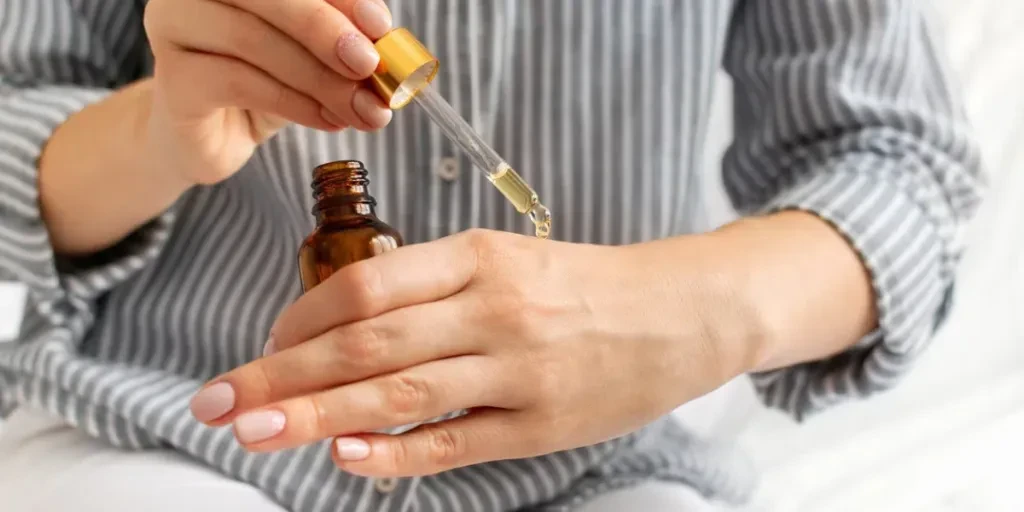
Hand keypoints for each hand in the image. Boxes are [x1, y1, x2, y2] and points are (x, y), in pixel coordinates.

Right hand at [143, 0, 394, 185]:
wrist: (216, 138)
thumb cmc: (268, 80)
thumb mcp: (315, 53)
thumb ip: (345, 38)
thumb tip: (384, 40)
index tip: (380, 26)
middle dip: (326, 30)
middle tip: (368, 65)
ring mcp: (173, 27)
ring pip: (253, 40)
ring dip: (320, 78)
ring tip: (361, 109)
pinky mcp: (173, 79)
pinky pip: (239, 83)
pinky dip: (295, 103)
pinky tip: (328, 120)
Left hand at [189, 229, 759, 476]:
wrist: (684, 311)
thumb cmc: (586, 283)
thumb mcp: (508, 258)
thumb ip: (432, 288)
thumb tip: (343, 329)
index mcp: (479, 258)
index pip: (365, 285)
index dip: (299, 319)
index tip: (263, 344)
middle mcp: (492, 310)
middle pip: (364, 342)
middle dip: (278, 374)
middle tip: (217, 401)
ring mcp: (517, 371)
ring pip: (397, 393)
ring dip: (315, 415)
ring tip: (254, 431)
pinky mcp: (541, 425)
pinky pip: (453, 444)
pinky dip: (393, 453)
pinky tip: (345, 459)